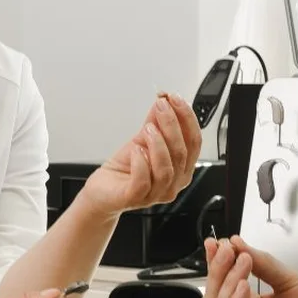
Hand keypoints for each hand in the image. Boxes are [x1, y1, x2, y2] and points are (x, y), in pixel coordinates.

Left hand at [81, 92, 201, 216]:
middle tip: (161, 106)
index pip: (194, 142)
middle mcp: (173, 183)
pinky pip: (143, 182)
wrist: (104, 190)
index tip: (176, 99)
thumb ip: (155, 121)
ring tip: (148, 128)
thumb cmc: (126, 168)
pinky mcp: (135, 198)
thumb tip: (164, 100)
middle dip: (172, 125)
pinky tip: (136, 150)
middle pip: (182, 153)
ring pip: (166, 169)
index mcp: (181, 168)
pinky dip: (140, 163)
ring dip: (158, 144)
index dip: (187, 118)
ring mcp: (156, 193)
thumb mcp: (142, 138)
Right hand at [203, 236, 297, 297]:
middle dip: (218, 271)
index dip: (215, 263)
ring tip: (242, 263)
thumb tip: (238, 245)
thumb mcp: (290, 279)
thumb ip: (263, 263)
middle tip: (227, 250)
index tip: (215, 243)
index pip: (223, 285)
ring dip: (227, 285)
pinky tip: (243, 288)